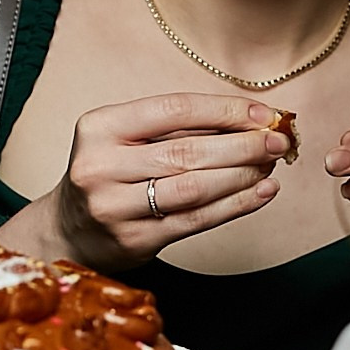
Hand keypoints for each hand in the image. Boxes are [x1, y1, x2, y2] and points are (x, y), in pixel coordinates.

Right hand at [0, 94, 288, 270]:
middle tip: (279, 140)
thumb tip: (250, 117)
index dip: (224, 110)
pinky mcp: (134, 240)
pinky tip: (261, 193)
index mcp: (99, 126)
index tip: (264, 112)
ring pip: (194, 186)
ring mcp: (114, 206)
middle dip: (243, 143)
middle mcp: (101, 165)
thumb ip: (177, 128)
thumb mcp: (125, 139)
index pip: (173, 109)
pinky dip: (235, 205)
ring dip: (243, 175)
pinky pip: (196, 220)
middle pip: (187, 151)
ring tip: (272, 165)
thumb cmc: (110, 175)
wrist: (70, 230)